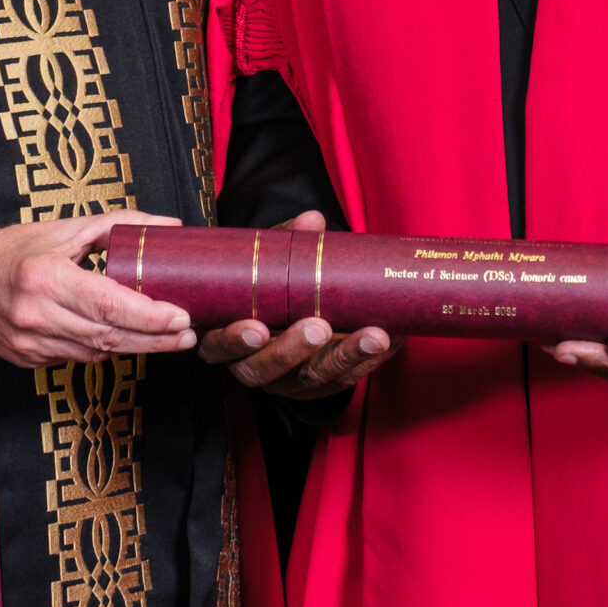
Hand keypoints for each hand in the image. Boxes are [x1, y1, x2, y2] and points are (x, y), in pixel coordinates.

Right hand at [0, 210, 195, 368]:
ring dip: (135, 347)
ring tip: (168, 338)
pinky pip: (77, 358)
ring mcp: (30, 343)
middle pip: (109, 336)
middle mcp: (36, 315)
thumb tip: (168, 227)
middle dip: (155, 339)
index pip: (109, 304)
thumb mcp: (64, 228)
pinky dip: (104, 348)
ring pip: (96, 353)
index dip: (149, 316)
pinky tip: (124, 339)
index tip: (181, 316)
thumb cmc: (12, 249)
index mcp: (45, 277)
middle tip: (188, 334)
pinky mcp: (28, 360)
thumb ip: (119, 226)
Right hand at [193, 211, 397, 399]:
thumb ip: (286, 242)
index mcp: (223, 336)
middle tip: (320, 327)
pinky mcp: (316, 386)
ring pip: (310, 378)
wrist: (287, 310)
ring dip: (344, 357)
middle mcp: (249, 364)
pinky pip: (341, 381)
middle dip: (294, 349)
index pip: (218, 347)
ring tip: (372, 335)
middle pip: (264, 369)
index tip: (257, 328)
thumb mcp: (270, 262)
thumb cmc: (268, 284)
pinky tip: (389, 341)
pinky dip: (366, 361)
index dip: (233, 341)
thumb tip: (312, 219)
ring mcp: (284, 380)